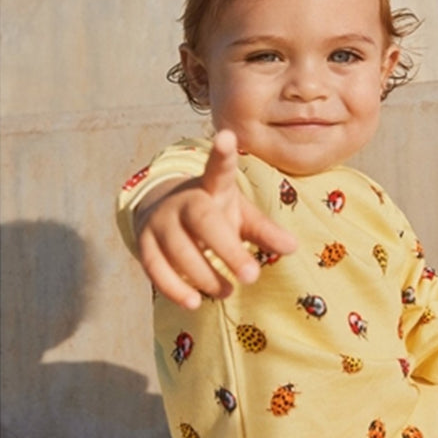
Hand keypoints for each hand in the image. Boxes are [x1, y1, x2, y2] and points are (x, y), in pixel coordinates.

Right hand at [135, 130, 297, 308]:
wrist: (162, 212)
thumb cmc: (213, 214)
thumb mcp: (240, 216)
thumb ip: (264, 230)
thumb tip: (293, 247)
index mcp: (213, 186)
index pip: (219, 168)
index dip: (223, 153)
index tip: (227, 136)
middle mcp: (185, 200)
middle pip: (203, 220)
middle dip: (228, 250)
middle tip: (252, 276)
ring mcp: (161, 220)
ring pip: (179, 248)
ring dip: (205, 275)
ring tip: (228, 291)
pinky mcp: (144, 242)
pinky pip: (155, 267)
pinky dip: (174, 287)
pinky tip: (194, 302)